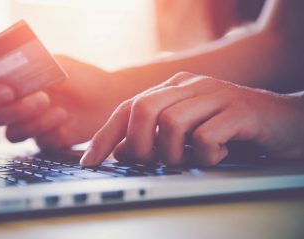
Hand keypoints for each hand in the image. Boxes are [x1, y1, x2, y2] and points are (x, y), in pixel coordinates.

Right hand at [0, 55, 122, 148]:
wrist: (106, 98)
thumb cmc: (81, 77)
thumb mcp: (59, 64)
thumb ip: (36, 66)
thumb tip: (16, 69)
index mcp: (15, 86)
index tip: (7, 92)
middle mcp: (18, 108)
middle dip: (17, 110)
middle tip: (44, 99)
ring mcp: (31, 126)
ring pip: (13, 134)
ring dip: (34, 124)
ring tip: (61, 111)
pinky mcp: (46, 141)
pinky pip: (38, 144)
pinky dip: (51, 134)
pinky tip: (67, 123)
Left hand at [80, 72, 303, 166]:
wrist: (285, 121)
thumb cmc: (229, 128)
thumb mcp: (186, 133)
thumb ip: (154, 137)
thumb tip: (121, 151)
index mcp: (173, 88)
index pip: (128, 108)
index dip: (105, 136)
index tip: (89, 161)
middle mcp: (191, 86)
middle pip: (143, 109)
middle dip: (137, 144)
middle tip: (148, 161)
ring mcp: (216, 95)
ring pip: (171, 122)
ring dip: (173, 152)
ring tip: (188, 158)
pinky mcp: (240, 111)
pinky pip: (206, 137)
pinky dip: (205, 155)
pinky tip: (218, 155)